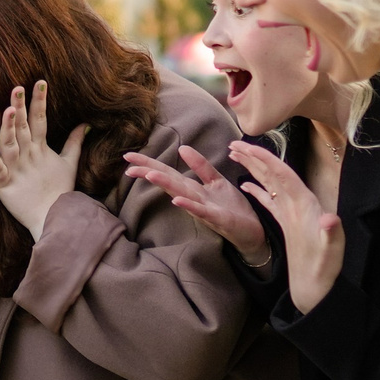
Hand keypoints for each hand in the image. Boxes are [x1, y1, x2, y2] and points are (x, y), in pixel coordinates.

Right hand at [0, 81, 86, 239]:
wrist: (52, 216)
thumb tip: (85, 123)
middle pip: (21, 128)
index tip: (41, 83)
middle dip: (19, 108)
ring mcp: (13, 168)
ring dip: (8, 128)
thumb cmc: (58, 189)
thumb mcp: (68, 162)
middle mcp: (24, 154)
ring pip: (9, 144)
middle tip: (18, 88)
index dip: (39, 102)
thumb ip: (74, 142)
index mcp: (37, 147)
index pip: (38, 120)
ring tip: (9, 111)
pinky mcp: (5, 185)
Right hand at [124, 146, 269, 264]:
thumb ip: (200, 165)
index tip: (127, 155)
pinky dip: (188, 205)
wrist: (252, 231)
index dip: (148, 163)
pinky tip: (175, 200)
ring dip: (165, 184)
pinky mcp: (217, 218)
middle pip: (168, 181)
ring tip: (149, 174)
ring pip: (181, 194)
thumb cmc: (232, 208)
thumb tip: (182, 148)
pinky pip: (201, 211)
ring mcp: (203, 209)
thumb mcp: (216, 181)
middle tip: (128, 165)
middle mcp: (193, 198)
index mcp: (192, 187)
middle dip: (149, 172)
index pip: (167, 172)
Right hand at [224, 141, 343, 311]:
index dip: (265, 158)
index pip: (284, 175)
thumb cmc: (325, 273)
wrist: (320, 289)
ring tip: (235, 156)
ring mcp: (292, 213)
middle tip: (232, 144)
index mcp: (306, 206)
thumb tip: (330, 218)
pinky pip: (270, 200)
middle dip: (255, 156)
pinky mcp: (288, 223)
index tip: (246, 145)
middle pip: (275, 173)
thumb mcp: (330, 253)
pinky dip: (257, 190)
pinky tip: (245, 185)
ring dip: (254, 168)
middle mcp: (300, 205)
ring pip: (270, 183)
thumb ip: (331, 234)